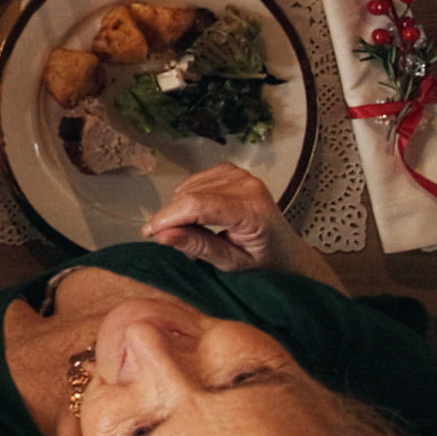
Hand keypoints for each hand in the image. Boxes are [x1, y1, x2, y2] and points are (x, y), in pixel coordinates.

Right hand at [139, 162, 285, 269]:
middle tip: (181, 244)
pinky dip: (189, 200)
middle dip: (174, 219)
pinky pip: (194, 182)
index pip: (198, 205)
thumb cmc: (265, 263)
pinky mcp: (232, 172)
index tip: (149, 233)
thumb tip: (164, 235)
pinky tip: (200, 217)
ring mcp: (240, 175)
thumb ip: (199, 247)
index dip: (168, 217)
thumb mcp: (232, 264)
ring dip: (182, 210)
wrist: (287, 253)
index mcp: (251, 211)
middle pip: (189, 194)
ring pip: (188, 188)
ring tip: (195, 234)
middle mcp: (247, 186)